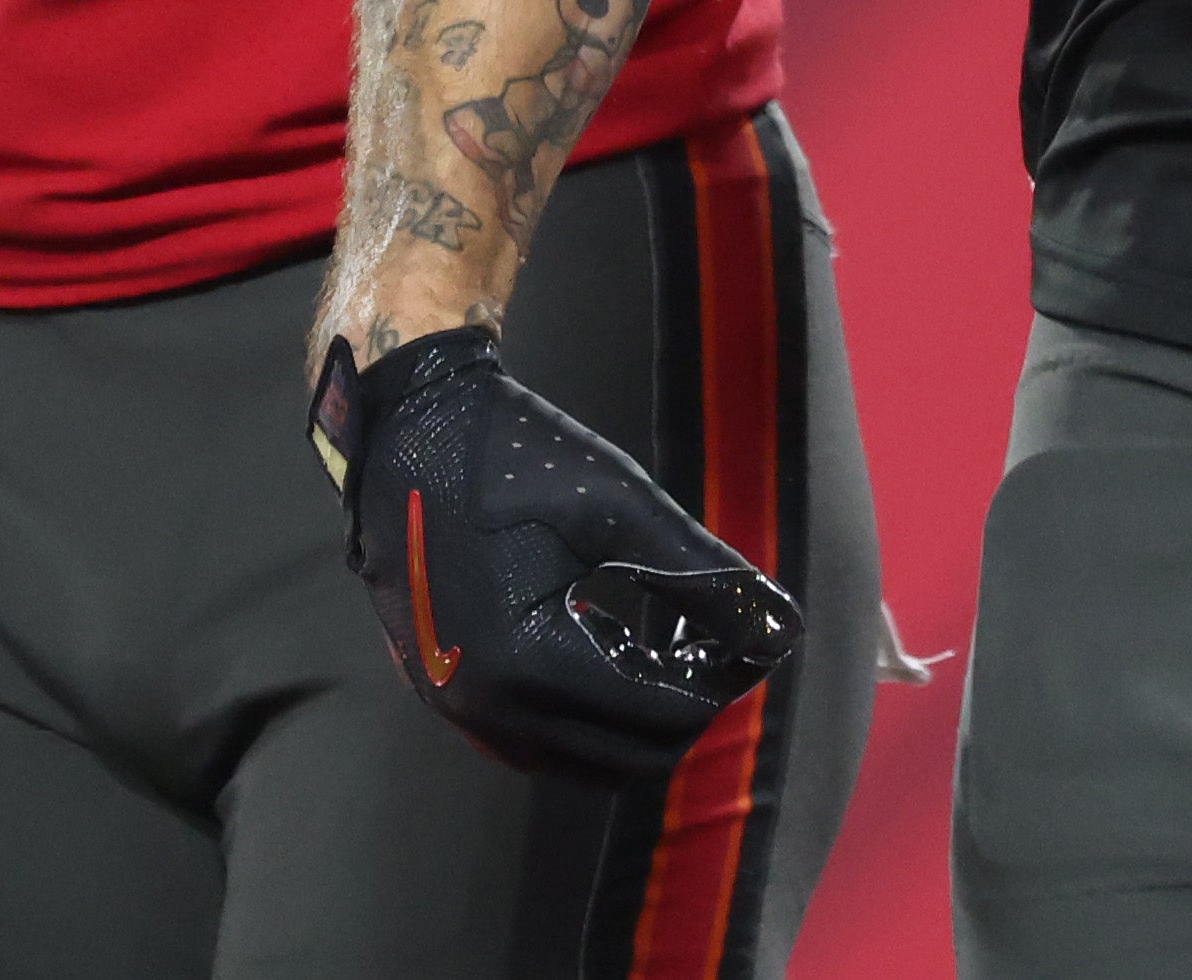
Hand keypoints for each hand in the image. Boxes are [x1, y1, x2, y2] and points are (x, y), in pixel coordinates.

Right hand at [316, 330, 796, 789]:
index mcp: (530, 662)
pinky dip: (589, 720)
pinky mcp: (449, 698)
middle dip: (686, 709)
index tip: (748, 639)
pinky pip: (541, 744)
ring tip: (665, 646)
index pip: (663, 716)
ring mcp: (461, 711)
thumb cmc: (516, 455)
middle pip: (631, 759)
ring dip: (638, 722)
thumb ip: (706, 572)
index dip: (722, 682)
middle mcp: (489, 708)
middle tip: (713, 646)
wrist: (407, 428)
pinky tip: (609, 650)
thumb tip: (784, 626)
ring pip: (586, 763)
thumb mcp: (622, 505)